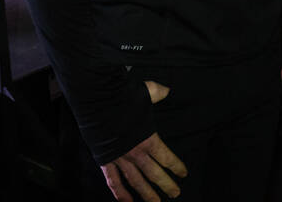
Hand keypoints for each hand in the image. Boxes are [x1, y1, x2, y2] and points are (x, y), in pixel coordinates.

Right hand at [99, 81, 186, 201]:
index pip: (166, 157)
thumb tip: (167, 91)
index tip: (184, 173)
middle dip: (166, 185)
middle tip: (175, 193)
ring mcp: (120, 159)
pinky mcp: (106, 161)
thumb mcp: (146, 92)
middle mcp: (136, 152)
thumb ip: (157, 93)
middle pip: (154, 173)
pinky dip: (120, 193)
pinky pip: (113, 181)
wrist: (98, 103)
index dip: (176, 166)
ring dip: (146, 194)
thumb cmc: (123, 98)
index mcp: (148, 139)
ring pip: (135, 181)